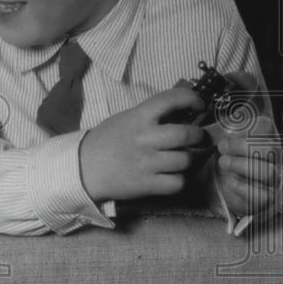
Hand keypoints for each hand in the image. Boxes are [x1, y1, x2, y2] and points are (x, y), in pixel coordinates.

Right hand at [80, 87, 208, 201]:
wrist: (83, 168)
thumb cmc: (106, 141)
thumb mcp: (125, 119)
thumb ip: (149, 115)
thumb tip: (179, 111)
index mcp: (138, 117)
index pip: (170, 99)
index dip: (191, 98)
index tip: (199, 105)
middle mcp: (144, 138)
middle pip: (185, 134)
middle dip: (197, 135)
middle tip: (196, 137)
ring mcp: (146, 163)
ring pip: (185, 160)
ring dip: (186, 159)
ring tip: (177, 158)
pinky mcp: (147, 185)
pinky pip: (177, 183)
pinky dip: (177, 180)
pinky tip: (169, 176)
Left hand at [207, 73, 282, 218]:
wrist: (217, 187)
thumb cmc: (223, 155)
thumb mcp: (221, 128)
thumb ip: (230, 107)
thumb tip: (234, 77)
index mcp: (263, 138)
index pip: (268, 129)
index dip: (257, 127)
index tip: (239, 128)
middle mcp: (272, 157)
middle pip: (269, 150)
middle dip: (244, 147)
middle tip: (223, 147)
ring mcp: (271, 179)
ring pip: (266, 171)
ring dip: (242, 166)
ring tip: (223, 163)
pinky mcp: (265, 200)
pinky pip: (261, 194)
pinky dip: (244, 187)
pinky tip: (231, 182)